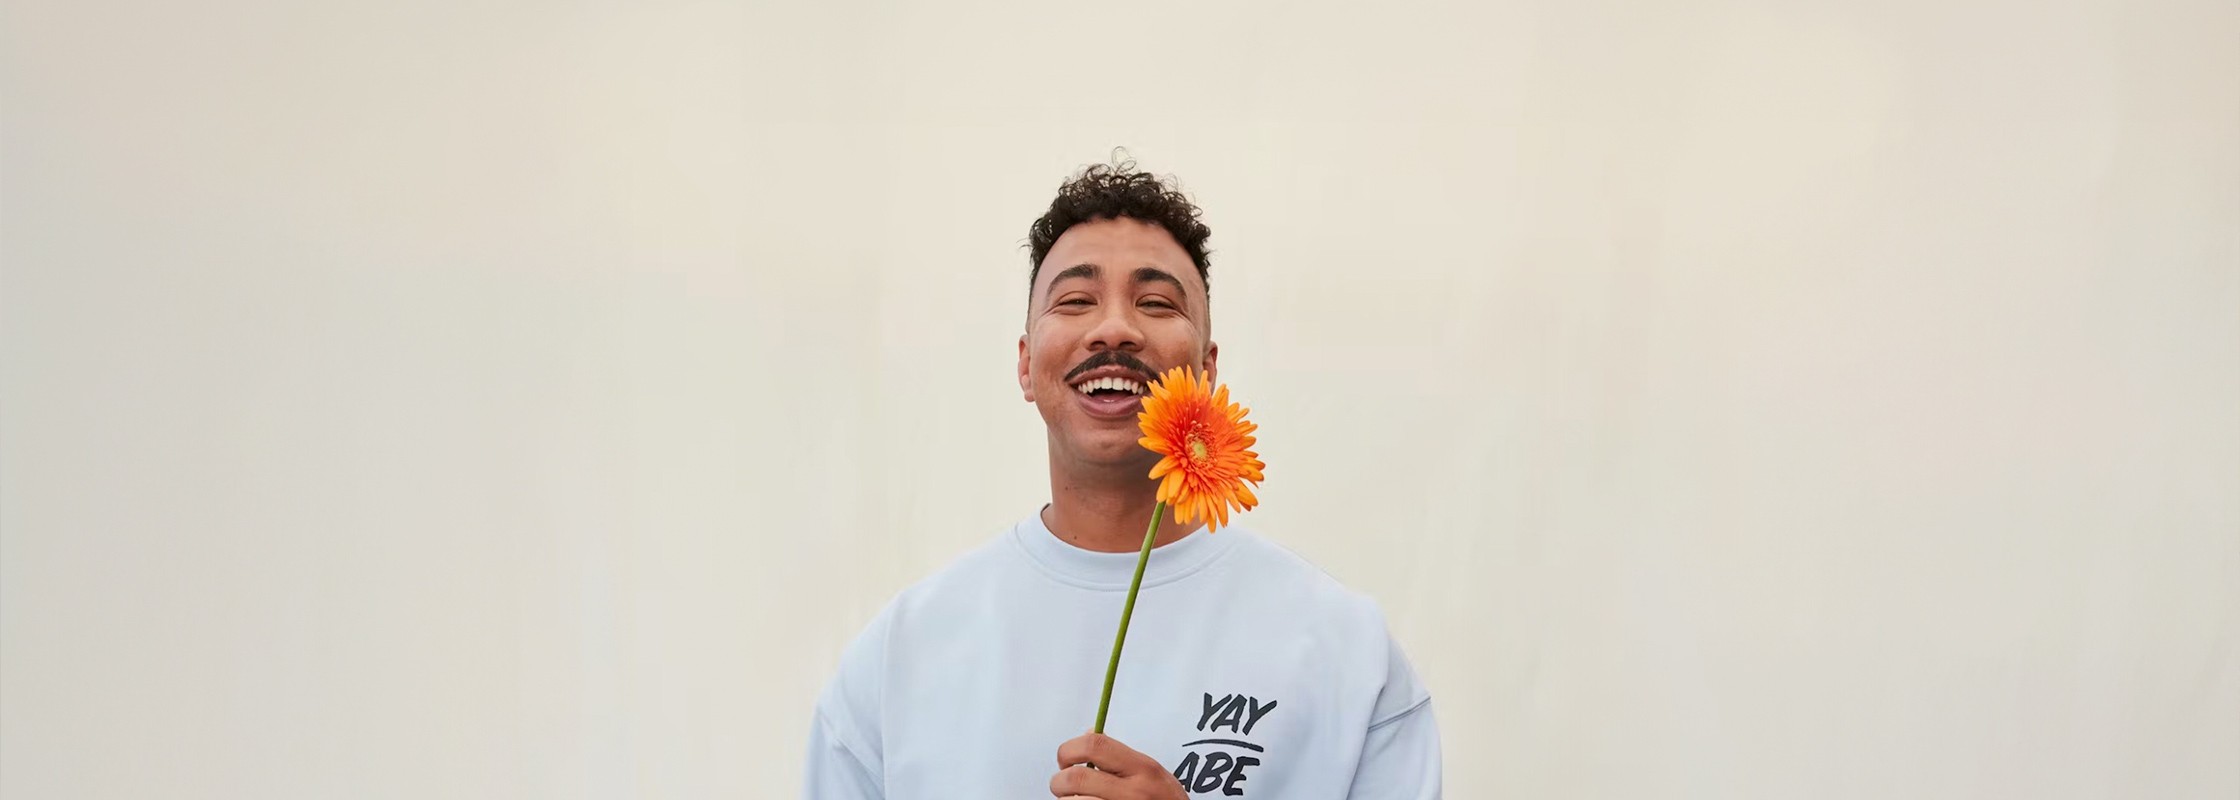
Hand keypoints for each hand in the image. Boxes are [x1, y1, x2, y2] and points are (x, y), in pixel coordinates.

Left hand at [1050, 732, 1186, 799]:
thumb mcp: (1154, 774)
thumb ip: (1122, 757)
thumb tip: (1086, 735)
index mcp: (1144, 768)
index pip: (1095, 746)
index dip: (1069, 750)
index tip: (1066, 760)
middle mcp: (1134, 792)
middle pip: (1076, 778)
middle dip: (1059, 782)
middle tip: (1062, 787)